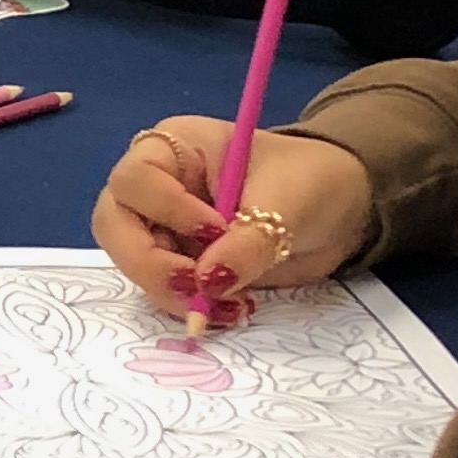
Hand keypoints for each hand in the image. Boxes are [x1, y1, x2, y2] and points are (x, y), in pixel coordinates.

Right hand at [93, 121, 373, 323]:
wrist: (342, 210)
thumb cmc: (311, 181)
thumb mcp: (285, 204)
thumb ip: (246, 244)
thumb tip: (208, 285)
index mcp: (175, 148)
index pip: (134, 180)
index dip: (165, 211)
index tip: (216, 231)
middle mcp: (158, 185)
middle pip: (115, 225)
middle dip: (149, 264)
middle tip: (195, 289)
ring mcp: (165, 226)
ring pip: (134, 262)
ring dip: (171, 292)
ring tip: (226, 305)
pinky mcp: (181, 261)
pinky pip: (162, 287)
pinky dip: (188, 305)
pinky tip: (229, 309)